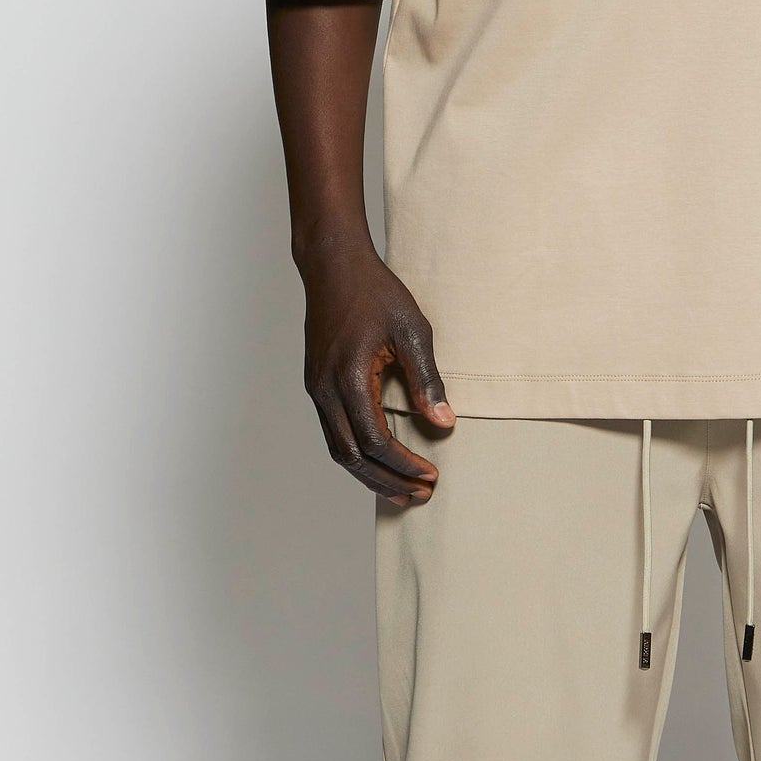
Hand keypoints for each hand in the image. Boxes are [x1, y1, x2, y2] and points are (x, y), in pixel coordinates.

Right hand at [298, 233, 453, 505]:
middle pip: (353, 457)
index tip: (431, 475)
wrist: (333, 266)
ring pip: (339, 450)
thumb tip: (444, 423)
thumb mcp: (413, 330)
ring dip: (370, 475)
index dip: (404, 464)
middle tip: (420, 495)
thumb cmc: (374, 292)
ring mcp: (317, 389)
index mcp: (348, 378)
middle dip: (387, 481)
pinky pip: (334, 433)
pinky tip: (380, 462)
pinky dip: (357, 455)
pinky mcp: (318, 385)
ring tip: (402, 490)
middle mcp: (325, 390)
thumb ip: (427, 380)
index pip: (376, 441)